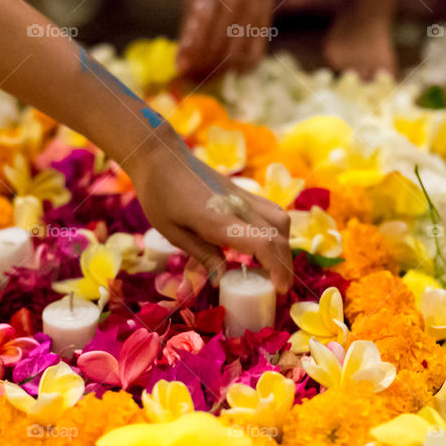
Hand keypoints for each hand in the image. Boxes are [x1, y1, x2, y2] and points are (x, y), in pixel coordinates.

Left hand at [126, 136, 292, 292]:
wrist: (161, 156)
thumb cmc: (160, 195)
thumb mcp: (173, 232)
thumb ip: (202, 255)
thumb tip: (220, 281)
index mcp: (219, 220)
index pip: (262, 244)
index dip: (277, 267)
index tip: (280, 289)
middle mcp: (239, 207)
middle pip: (277, 236)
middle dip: (285, 264)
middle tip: (281, 288)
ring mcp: (244, 197)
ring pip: (280, 221)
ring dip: (284, 246)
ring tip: (276, 267)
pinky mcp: (244, 193)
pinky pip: (272, 211)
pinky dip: (278, 230)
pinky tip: (268, 243)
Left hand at [176, 0, 282, 78]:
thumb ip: (189, 28)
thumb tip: (181, 64)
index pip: (201, 32)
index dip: (191, 55)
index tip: (181, 70)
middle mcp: (238, 3)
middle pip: (218, 49)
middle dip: (202, 68)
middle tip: (192, 77)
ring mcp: (255, 14)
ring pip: (235, 57)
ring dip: (218, 72)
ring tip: (206, 74)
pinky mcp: (266, 24)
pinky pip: (254, 57)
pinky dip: (241, 69)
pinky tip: (229, 69)